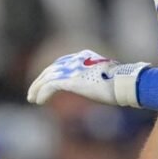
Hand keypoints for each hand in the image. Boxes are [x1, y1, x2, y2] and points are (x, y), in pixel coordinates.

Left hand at [27, 50, 147, 106]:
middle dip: (40, 81)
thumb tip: (104, 87)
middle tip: (33, 92)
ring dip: (37, 88)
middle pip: (51, 69)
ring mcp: (73, 68)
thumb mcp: (106, 79)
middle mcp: (76, 59)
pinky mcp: (70, 79)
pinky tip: (38, 102)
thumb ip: (97, 80)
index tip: (46, 84)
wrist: (125, 84)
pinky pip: (50, 86)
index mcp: (84, 57)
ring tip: (32, 99)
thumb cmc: (122, 84)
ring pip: (47, 77)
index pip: (62, 64)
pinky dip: (43, 93)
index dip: (51, 74)